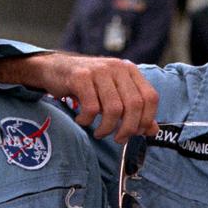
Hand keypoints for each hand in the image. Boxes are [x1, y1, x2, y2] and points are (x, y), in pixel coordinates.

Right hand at [0, 53, 158, 143]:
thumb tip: (152, 130)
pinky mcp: (80, 77)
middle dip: (127, 129)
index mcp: (129, 70)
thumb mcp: (113, 94)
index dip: (146, 119)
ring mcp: (99, 70)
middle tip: (118, 139)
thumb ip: (133, 110)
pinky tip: (82, 120)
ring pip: (114, 109)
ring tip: (99, 132)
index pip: (150, 97)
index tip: (137, 133)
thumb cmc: (88, 85)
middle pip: (134, 105)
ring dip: (107, 128)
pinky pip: (91, 107)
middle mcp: (117, 67)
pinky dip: (88, 120)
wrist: (54, 68)